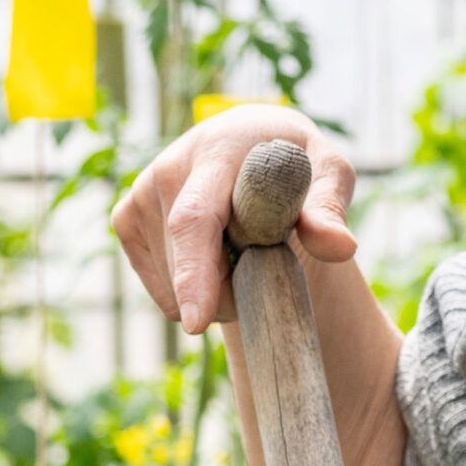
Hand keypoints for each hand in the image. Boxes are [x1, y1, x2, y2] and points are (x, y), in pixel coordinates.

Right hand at [111, 107, 356, 334]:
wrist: (248, 143)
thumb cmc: (293, 163)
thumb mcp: (327, 172)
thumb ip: (329, 208)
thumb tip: (341, 247)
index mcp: (216, 151)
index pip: (195, 220)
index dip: (194, 272)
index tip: (197, 322)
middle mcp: (168, 168)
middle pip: (187, 262)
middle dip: (228, 290)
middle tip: (267, 270)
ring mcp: (140, 194)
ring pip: (172, 282)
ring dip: (214, 291)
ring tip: (242, 249)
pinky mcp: (125, 218)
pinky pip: (161, 287)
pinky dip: (191, 291)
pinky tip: (213, 255)